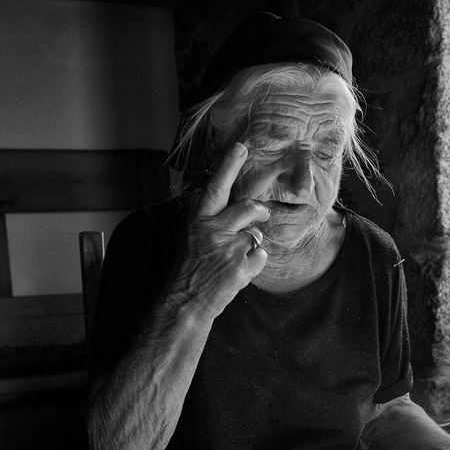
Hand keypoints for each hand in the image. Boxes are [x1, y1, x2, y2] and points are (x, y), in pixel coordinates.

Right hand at [172, 142, 269, 317]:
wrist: (185, 302)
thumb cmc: (191, 268)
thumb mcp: (193, 237)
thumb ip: (212, 219)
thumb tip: (240, 205)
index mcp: (198, 220)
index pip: (215, 187)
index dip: (229, 165)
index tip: (241, 147)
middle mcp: (212, 231)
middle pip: (247, 207)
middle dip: (260, 210)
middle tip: (263, 213)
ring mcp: (227, 250)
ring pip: (256, 235)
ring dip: (251, 245)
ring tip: (234, 259)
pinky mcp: (240, 268)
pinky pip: (261, 256)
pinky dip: (254, 264)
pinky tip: (237, 272)